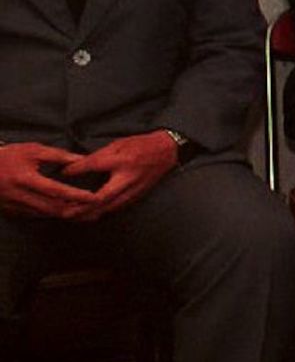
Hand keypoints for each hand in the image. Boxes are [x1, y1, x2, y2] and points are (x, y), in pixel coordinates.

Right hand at [0, 142, 100, 218]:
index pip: (55, 190)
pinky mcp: (10, 211)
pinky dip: (51, 215)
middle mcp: (19, 195)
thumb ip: (58, 156)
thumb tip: (81, 160)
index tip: (92, 197)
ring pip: (44, 214)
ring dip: (65, 214)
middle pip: (52, 207)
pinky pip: (35, 216)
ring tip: (85, 213)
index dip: (75, 195)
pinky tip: (65, 213)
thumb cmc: (9, 156)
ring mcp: (13, 206)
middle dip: (74, 209)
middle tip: (93, 209)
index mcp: (25, 178)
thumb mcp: (33, 150)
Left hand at [59, 132, 179, 220]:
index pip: (95, 165)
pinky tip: (90, 215)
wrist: (167, 151)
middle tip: (63, 213)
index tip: (61, 173)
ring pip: (108, 207)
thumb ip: (99, 155)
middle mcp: (127, 178)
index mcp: (123, 160)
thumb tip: (77, 165)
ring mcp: (133, 190)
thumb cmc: (141, 145)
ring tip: (73, 217)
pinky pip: (116, 208)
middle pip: (101, 197)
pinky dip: (101, 212)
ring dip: (89, 214)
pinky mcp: (136, 196)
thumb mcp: (119, 144)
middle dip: (81, 207)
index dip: (77, 169)